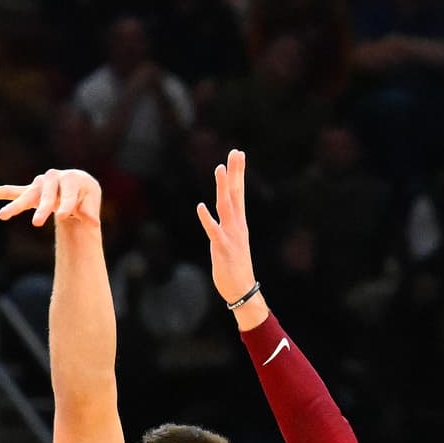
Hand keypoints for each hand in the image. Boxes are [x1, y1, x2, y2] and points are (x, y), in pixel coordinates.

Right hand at [0, 168, 100, 228]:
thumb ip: (90, 211)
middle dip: (42, 208)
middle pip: (46, 194)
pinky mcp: (30, 191)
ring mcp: (39, 185)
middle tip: (37, 224)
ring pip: (26, 195)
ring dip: (15, 206)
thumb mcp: (91, 200)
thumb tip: (93, 223)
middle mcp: (53, 179)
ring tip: (2, 216)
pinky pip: (12, 191)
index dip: (66, 205)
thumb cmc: (85, 193)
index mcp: (71, 179)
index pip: (68, 194)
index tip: (62, 216)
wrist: (77, 184)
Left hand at [196, 148, 258, 307]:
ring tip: (219, 169)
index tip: (238, 154)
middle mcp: (237, 225)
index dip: (238, 172)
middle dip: (235, 172)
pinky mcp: (222, 247)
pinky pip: (213, 230)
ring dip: (222, 188)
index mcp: (239, 222)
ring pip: (226, 206)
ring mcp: (230, 235)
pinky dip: (207, 218)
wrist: (242, 290)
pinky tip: (201, 206)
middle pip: (235, 193)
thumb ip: (228, 223)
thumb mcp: (234, 239)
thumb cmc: (236, 265)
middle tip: (236, 152)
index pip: (239, 192)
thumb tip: (224, 211)